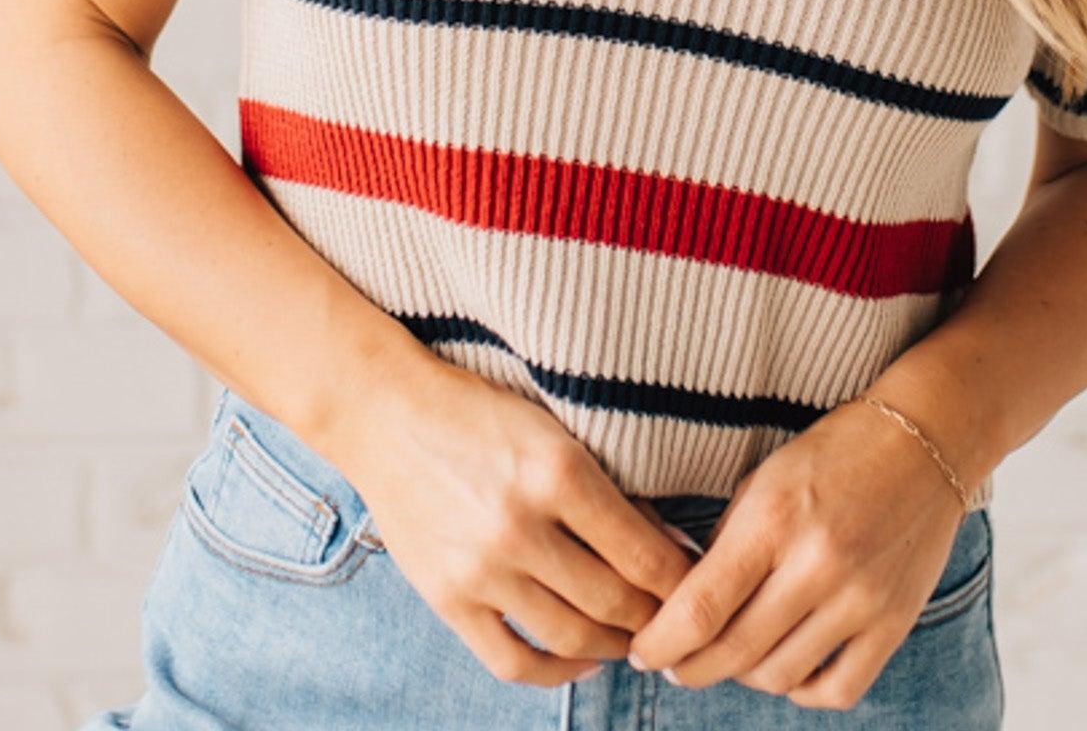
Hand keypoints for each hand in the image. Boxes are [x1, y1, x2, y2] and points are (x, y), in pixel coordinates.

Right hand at [328, 354, 697, 688]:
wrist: (387, 414)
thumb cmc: (481, 413)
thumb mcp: (554, 430)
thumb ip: (609, 489)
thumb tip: (672, 546)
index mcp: (557, 471)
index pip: (643, 553)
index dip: (681, 582)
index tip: (699, 588)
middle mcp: (520, 525)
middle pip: (613, 601)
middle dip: (655, 618)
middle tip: (674, 621)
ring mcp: (480, 568)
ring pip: (570, 636)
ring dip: (613, 647)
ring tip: (634, 639)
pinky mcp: (446, 598)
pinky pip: (512, 661)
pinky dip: (555, 672)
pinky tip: (581, 661)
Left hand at [624, 398, 967, 711]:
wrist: (924, 441)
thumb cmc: (833, 452)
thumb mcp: (764, 480)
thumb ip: (725, 543)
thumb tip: (683, 605)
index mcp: (774, 518)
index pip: (701, 607)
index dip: (661, 642)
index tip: (642, 651)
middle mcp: (818, 564)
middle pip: (734, 653)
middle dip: (689, 668)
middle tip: (674, 664)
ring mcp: (861, 599)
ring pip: (779, 677)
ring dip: (742, 676)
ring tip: (731, 656)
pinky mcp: (894, 622)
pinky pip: (837, 689)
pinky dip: (801, 688)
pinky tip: (785, 667)